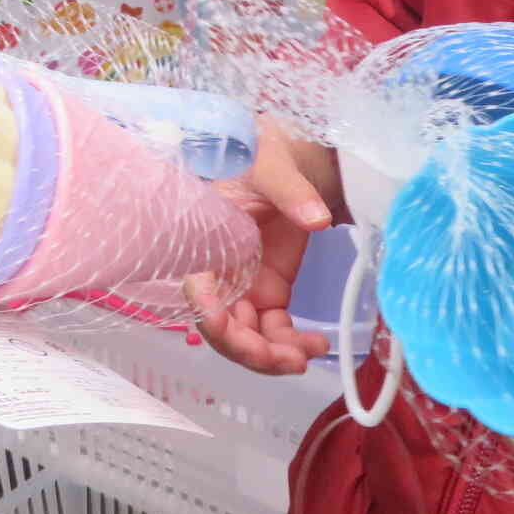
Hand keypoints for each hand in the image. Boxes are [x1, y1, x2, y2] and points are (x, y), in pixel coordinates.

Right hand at [187, 119, 342, 375]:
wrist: (290, 160)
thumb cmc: (265, 156)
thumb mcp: (273, 166)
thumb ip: (292, 191)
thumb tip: (317, 217)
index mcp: (206, 240)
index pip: (197, 285)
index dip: (207, 310)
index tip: (225, 325)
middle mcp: (220, 271)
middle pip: (221, 325)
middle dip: (248, 349)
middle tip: (287, 358)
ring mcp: (244, 286)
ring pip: (247, 337)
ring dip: (272, 355)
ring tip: (307, 354)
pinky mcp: (269, 292)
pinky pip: (273, 331)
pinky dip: (291, 345)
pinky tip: (315, 343)